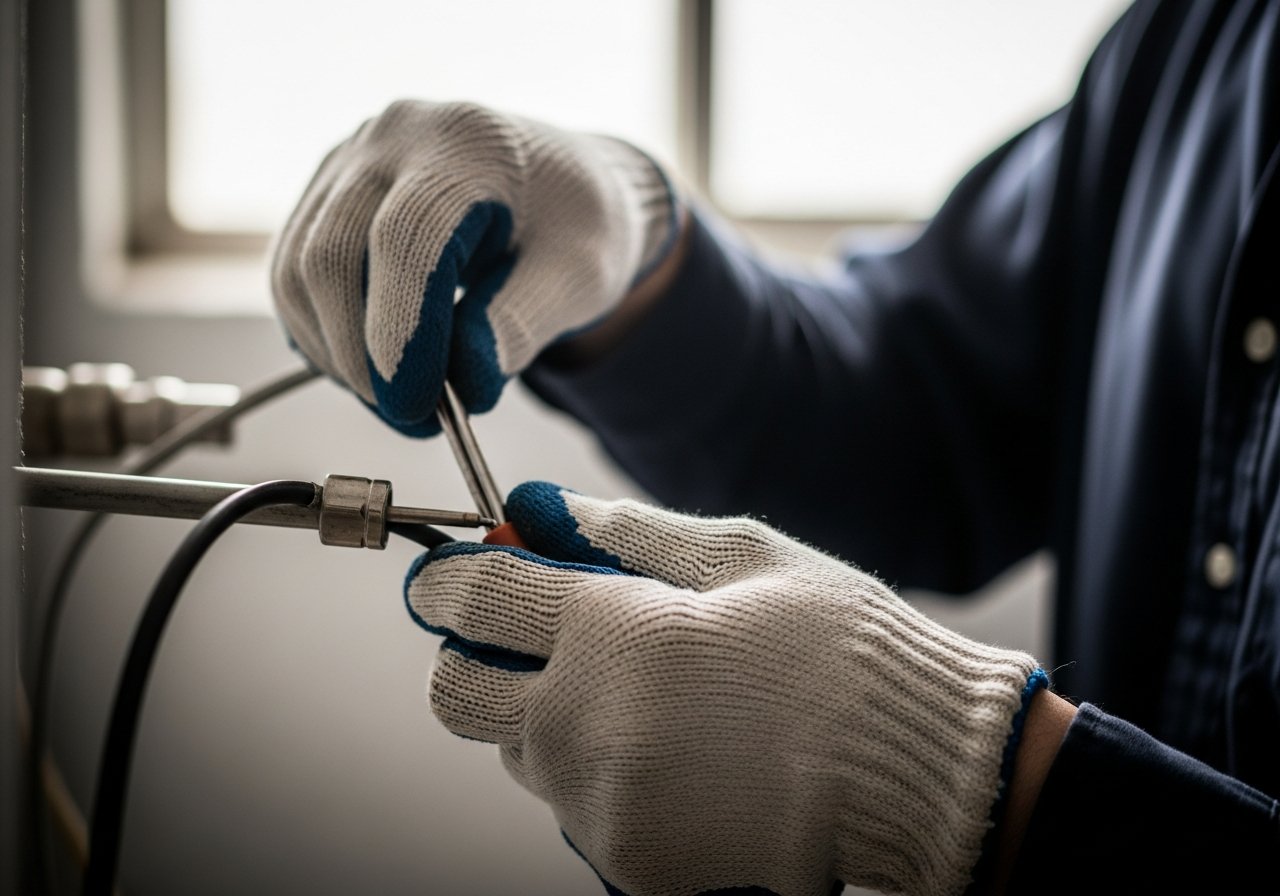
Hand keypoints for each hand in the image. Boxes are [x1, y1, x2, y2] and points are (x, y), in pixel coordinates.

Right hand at [270, 100, 680, 434]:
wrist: (563, 182)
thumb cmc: (578, 222)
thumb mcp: (580, 275)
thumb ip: (522, 325)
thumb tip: (463, 386)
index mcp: (467, 143)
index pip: (405, 241)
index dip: (402, 335)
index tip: (418, 408)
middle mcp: (392, 137)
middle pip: (332, 258)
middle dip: (362, 360)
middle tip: (414, 420)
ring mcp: (348, 162)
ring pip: (298, 273)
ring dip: (336, 356)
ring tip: (400, 400)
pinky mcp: (325, 194)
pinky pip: (293, 275)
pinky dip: (322, 336)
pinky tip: (370, 368)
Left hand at [406, 482, 1045, 895]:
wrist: (916, 772)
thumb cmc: (839, 650)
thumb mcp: (742, 557)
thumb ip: (625, 532)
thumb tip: (540, 510)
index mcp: (612, 632)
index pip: (473, 598)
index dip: (451, 580)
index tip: (455, 577)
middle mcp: (586, 724)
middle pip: (454, 692)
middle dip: (471, 656)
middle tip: (532, 639)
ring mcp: (602, 804)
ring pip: (516, 753)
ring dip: (545, 716)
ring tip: (641, 698)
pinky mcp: (627, 860)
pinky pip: (574, 806)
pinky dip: (599, 773)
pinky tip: (674, 751)